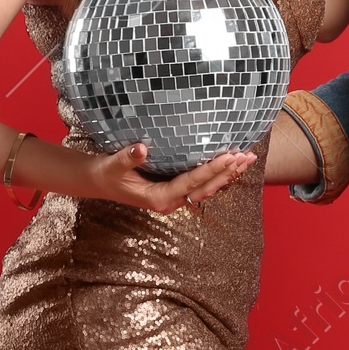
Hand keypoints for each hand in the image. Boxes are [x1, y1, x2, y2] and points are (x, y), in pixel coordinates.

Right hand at [87, 141, 254, 213]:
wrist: (100, 182)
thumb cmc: (107, 173)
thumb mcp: (113, 165)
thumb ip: (127, 158)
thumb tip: (142, 148)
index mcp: (159, 198)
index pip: (191, 183)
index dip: (211, 170)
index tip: (229, 157)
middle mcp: (171, 201)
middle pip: (206, 188)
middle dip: (228, 173)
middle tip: (247, 156)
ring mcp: (175, 198)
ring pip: (208, 189)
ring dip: (228, 175)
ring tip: (247, 159)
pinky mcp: (176, 191)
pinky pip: (202, 185)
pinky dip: (218, 175)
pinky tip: (232, 164)